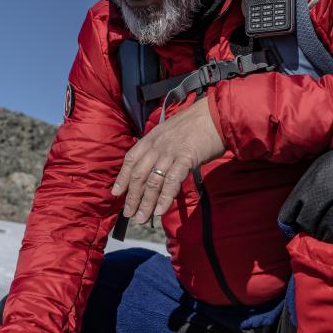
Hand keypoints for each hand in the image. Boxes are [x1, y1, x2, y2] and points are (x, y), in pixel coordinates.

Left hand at [112, 98, 224, 223]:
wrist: (216, 114)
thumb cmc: (198, 123)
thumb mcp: (172, 131)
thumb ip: (163, 147)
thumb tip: (159, 166)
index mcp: (152, 137)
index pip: (131, 159)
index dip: (122, 177)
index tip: (116, 193)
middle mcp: (157, 145)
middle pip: (139, 175)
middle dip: (132, 197)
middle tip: (128, 213)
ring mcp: (170, 152)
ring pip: (152, 182)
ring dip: (146, 203)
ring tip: (142, 218)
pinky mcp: (185, 159)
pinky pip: (171, 181)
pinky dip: (164, 198)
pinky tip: (160, 211)